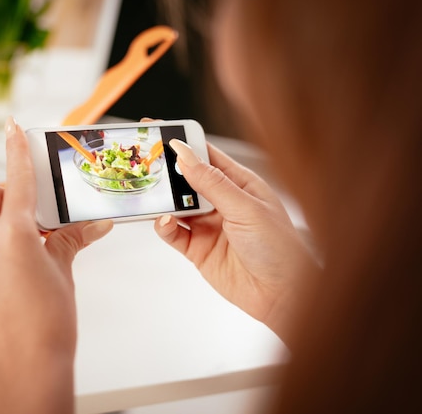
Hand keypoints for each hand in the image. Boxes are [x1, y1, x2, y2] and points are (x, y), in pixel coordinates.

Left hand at [0, 117, 112, 413]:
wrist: (25, 371)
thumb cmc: (50, 326)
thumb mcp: (64, 274)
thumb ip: (72, 241)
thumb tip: (94, 224)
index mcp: (14, 235)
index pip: (19, 181)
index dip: (19, 151)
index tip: (14, 128)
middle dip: (6, 196)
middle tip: (29, 215)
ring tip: (19, 258)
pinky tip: (3, 286)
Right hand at [155, 139, 316, 342]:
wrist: (283, 296)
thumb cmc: (279, 249)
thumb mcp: (245, 208)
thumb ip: (211, 183)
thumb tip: (185, 155)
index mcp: (240, 183)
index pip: (206, 155)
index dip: (184, 142)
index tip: (159, 130)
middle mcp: (222, 202)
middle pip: (186, 179)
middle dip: (166, 170)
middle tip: (144, 162)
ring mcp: (208, 225)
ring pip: (176, 205)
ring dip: (162, 200)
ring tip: (151, 194)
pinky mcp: (197, 248)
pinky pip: (173, 232)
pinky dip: (164, 226)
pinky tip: (165, 222)